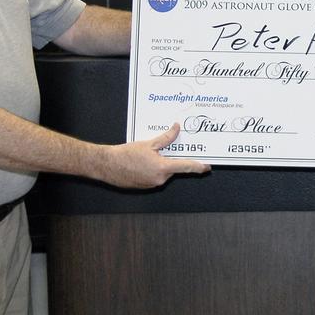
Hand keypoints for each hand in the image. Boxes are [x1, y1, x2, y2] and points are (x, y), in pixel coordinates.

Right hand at [94, 124, 210, 188]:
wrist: (107, 165)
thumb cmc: (126, 155)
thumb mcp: (148, 143)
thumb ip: (166, 137)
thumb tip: (177, 128)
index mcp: (163, 168)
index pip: (186, 167)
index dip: (198, 167)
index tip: (207, 167)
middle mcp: (160, 179)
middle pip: (173, 168)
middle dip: (170, 159)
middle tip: (163, 150)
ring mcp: (152, 184)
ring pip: (163, 172)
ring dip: (160, 163)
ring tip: (147, 154)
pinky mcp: (145, 186)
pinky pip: (154, 176)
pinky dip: (152, 169)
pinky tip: (142, 161)